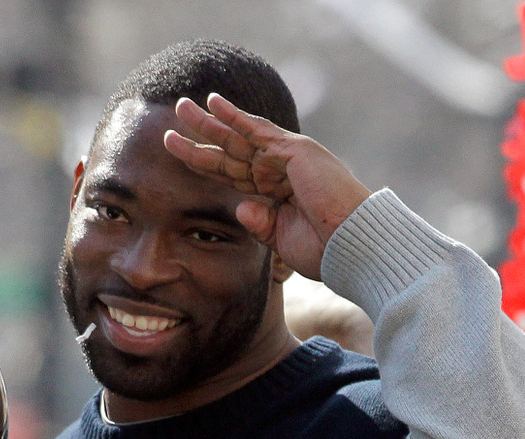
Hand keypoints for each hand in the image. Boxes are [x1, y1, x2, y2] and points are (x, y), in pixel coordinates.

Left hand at [163, 93, 371, 279]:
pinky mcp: (294, 151)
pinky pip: (257, 131)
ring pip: (238, 137)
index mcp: (275, 193)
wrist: (351, 247)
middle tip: (173, 119)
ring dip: (209, 121)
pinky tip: (213, 103)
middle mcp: (279, 170)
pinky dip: (235, 116)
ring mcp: (286, 158)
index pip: (232, 173)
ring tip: (182, 106)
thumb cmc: (324, 250)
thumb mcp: (281, 239)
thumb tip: (240, 206)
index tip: (179, 152)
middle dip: (201, 136)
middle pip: (230, 150)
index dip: (204, 162)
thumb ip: (259, 223)